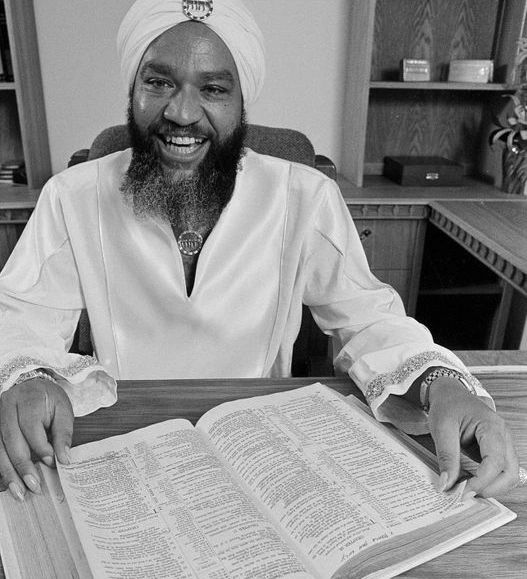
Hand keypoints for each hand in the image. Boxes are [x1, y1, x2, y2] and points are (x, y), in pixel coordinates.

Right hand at [0, 378, 72, 500]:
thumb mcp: (63, 409)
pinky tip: (8, 482)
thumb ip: (63, 433)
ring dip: (8, 472)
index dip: (41, 447)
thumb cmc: (49, 399)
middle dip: (22, 466)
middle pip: (11, 440)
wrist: (30, 384)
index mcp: (28, 399)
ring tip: (19, 492)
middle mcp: (7, 408)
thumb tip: (64, 459)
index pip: (31, 427)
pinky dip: (1, 467)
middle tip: (33, 486)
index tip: (51, 462)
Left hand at [427, 378, 518, 497]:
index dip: (482, 481)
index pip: (495, 462)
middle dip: (491, 488)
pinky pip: (501, 470)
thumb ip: (446, 457)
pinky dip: (490, 480)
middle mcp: (504, 436)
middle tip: (466, 494)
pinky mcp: (499, 449)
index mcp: (492, 426)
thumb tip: (446, 484)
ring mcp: (504, 442)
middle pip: (510, 472)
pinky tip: (471, 481)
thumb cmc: (447, 406)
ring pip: (509, 474)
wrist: (450, 394)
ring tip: (467, 489)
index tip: (463, 492)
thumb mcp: (441, 428)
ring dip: (492, 486)